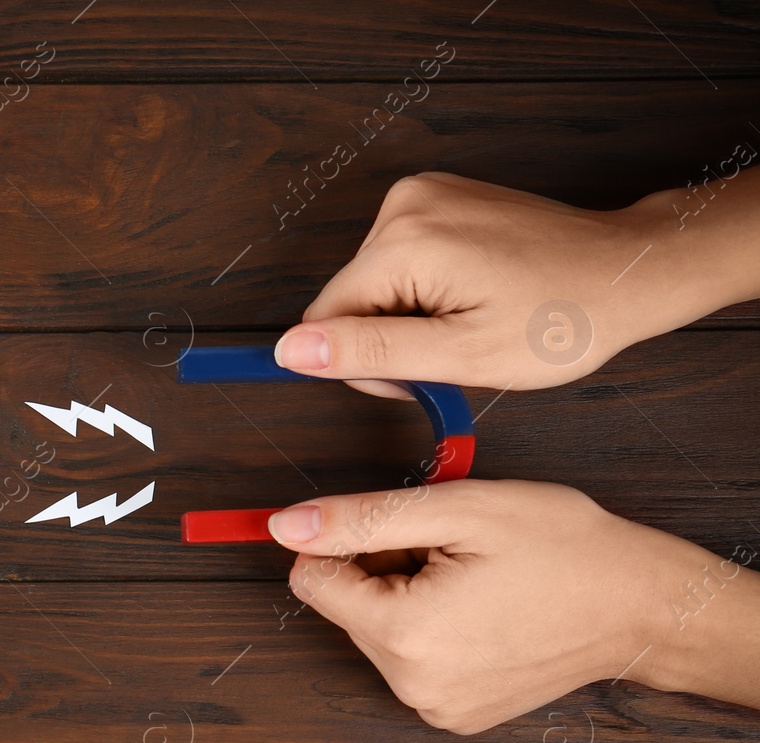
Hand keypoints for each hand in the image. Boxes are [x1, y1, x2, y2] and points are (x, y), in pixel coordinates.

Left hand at [270, 479, 759, 732]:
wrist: (644, 606)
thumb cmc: (566, 550)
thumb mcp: (459, 509)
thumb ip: (362, 518)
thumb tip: (285, 526)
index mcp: (404, 635)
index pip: (311, 581)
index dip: (348, 543)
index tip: (401, 531)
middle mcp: (412, 684)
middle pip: (346, 608)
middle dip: (385, 570)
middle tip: (455, 555)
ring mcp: (436, 707)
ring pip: (378, 632)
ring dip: (409, 598)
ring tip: (476, 584)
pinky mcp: (457, 715)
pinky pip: (412, 660)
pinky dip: (434, 630)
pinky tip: (485, 613)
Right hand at [273, 170, 759, 395]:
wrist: (627, 272)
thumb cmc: (562, 319)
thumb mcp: (460, 356)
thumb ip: (368, 351)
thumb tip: (290, 351)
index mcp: (404, 242)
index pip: (325, 319)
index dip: (364, 361)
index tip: (422, 372)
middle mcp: (405, 205)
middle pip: (348, 299)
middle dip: (390, 337)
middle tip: (457, 350)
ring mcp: (424, 194)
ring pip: (373, 284)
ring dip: (410, 316)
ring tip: (473, 319)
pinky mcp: (440, 198)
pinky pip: (401, 260)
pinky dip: (427, 289)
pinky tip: (475, 293)